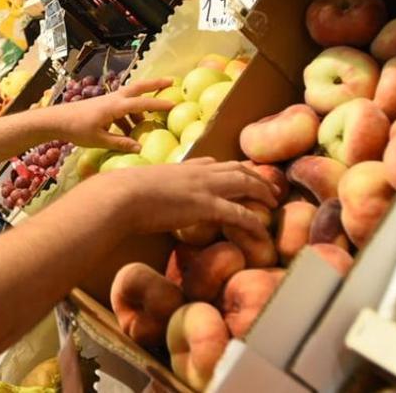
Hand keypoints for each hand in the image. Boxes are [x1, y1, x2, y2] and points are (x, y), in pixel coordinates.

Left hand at [43, 78, 175, 152]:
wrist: (57, 120)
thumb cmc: (77, 129)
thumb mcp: (100, 140)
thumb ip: (120, 143)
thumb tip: (139, 148)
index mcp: (115, 106)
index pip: (142, 103)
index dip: (159, 104)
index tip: (174, 103)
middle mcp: (114, 99)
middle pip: (139, 88)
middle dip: (155, 84)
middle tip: (171, 81)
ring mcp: (109, 100)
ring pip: (131, 98)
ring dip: (141, 108)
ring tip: (148, 123)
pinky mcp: (104, 105)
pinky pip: (123, 108)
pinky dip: (130, 116)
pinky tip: (130, 131)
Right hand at [88, 158, 279, 238]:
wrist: (121, 196)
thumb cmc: (123, 194)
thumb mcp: (142, 186)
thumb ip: (151, 190)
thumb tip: (143, 201)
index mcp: (183, 167)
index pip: (214, 163)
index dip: (231, 169)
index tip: (241, 174)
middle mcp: (198, 172)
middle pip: (237, 168)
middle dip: (256, 176)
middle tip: (269, 188)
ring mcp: (205, 187)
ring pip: (245, 183)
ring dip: (262, 192)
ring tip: (274, 202)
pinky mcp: (206, 205)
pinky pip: (239, 213)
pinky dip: (254, 222)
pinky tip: (264, 233)